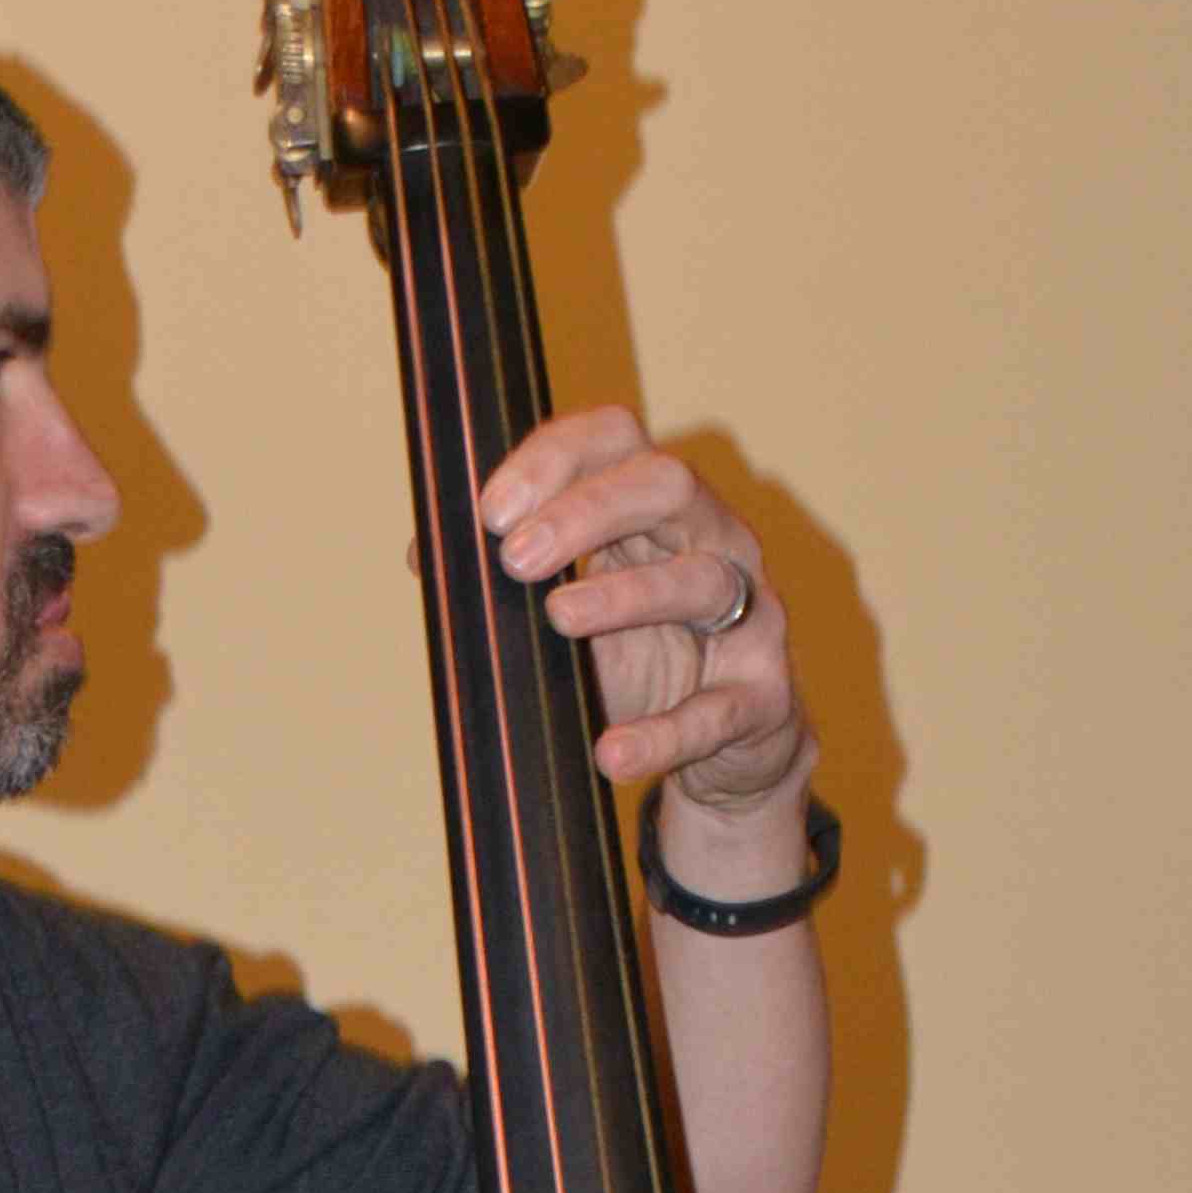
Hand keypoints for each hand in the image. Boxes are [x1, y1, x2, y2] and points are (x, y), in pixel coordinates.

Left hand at [479, 410, 810, 830]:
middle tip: (516, 558)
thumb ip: (513, 575)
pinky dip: (667, 733)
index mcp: (659, 510)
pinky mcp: (765, 696)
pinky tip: (614, 752)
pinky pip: (720, 709)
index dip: (554, 459)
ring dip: (627, 594)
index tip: (490, 511)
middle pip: (665, 485)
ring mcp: (749, 615)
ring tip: (559, 618)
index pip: (615, 440)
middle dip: (587, 511)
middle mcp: (714, 542)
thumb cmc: (643, 659)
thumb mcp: (576, 607)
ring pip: (702, 581)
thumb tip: (427, 553)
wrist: (729, 751)